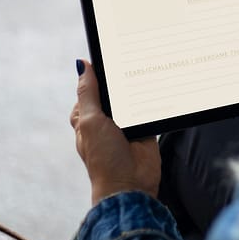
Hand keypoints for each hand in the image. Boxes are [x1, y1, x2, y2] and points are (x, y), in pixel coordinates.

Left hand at [70, 60, 160, 204]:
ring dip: (136, 91)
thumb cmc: (103, 158)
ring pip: (130, 99)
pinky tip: (156, 90)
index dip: (96, 74)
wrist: (130, 184)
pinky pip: (148, 109)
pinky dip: (152, 101)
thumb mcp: (90, 121)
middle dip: (119, 81)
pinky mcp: (144, 129)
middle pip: (112, 92)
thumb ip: (88, 93)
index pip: (90, 89)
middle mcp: (105, 120)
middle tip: (130, 60)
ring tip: (144, 72)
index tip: (107, 54)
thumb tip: (82, 65)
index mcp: (86, 118)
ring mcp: (125, 125)